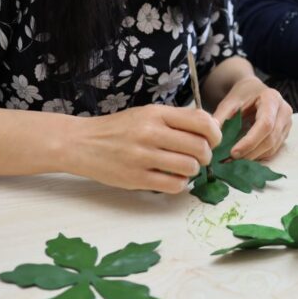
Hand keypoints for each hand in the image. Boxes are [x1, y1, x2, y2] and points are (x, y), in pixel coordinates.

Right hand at [66, 105, 219, 193]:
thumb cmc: (118, 129)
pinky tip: (173, 178)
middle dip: (206, 155)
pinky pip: (174, 185)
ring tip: (184, 168)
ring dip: (193, 170)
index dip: (215, 133)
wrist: (82, 143)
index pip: (200, 121)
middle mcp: (150, 133)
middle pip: (200, 146)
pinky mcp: (136, 178)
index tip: (213, 139)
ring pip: (189, 167)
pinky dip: (180, 184)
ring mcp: (143, 157)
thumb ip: (175, 119)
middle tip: (200, 157)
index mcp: (156, 114)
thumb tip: (210, 127)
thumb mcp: (146, 114)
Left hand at [211, 76, 291, 160]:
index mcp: (272, 98)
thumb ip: (221, 117)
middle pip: (270, 138)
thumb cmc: (242, 94)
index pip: (265, 124)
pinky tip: (244, 156)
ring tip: (234, 160)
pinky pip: (273, 149)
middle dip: (250, 152)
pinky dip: (258, 155)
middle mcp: (284, 111)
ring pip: (273, 147)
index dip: (250, 141)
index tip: (233, 152)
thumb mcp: (230, 101)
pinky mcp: (285, 133)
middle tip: (230, 160)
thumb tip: (212, 138)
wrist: (254, 90)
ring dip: (254, 157)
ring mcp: (287, 123)